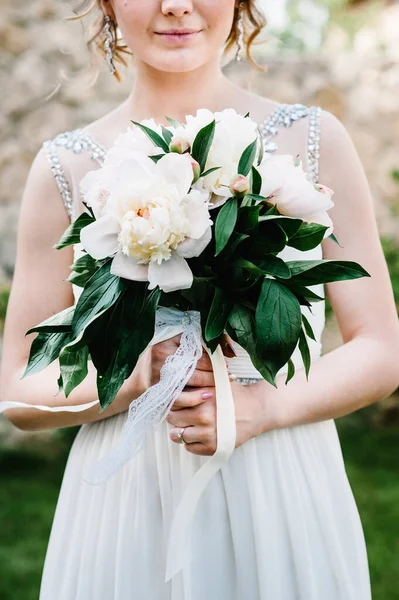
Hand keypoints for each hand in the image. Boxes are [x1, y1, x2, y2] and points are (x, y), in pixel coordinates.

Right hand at [109, 333, 237, 416]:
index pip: (194, 344)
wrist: (136, 381)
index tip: (224, 358)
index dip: (212, 352)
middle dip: (216, 368)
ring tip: (223, 382)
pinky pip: (181, 396)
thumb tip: (225, 347)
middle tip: (228, 372)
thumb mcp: (171, 345)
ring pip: (191, 378)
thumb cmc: (159, 361)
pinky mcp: (158, 391)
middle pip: (195, 361)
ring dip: (210, 381)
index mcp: (166, 341)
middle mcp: (161, 355)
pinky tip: (208, 396)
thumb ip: (194, 342)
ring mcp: (159, 374)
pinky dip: (196, 397)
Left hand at [166, 380, 271, 455]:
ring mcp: (208, 434)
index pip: (173, 401)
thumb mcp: (217, 381)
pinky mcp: (213, 448)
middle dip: (175, 416)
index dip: (174, 402)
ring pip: (178, 435)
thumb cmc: (235, 395)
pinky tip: (199, 435)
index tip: (179, 403)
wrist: (257, 411)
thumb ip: (197, 382)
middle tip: (182, 415)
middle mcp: (204, 416)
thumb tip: (175, 383)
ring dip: (180, 431)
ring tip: (188, 426)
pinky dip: (190, 442)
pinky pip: (189, 448)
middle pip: (173, 419)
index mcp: (203, 398)